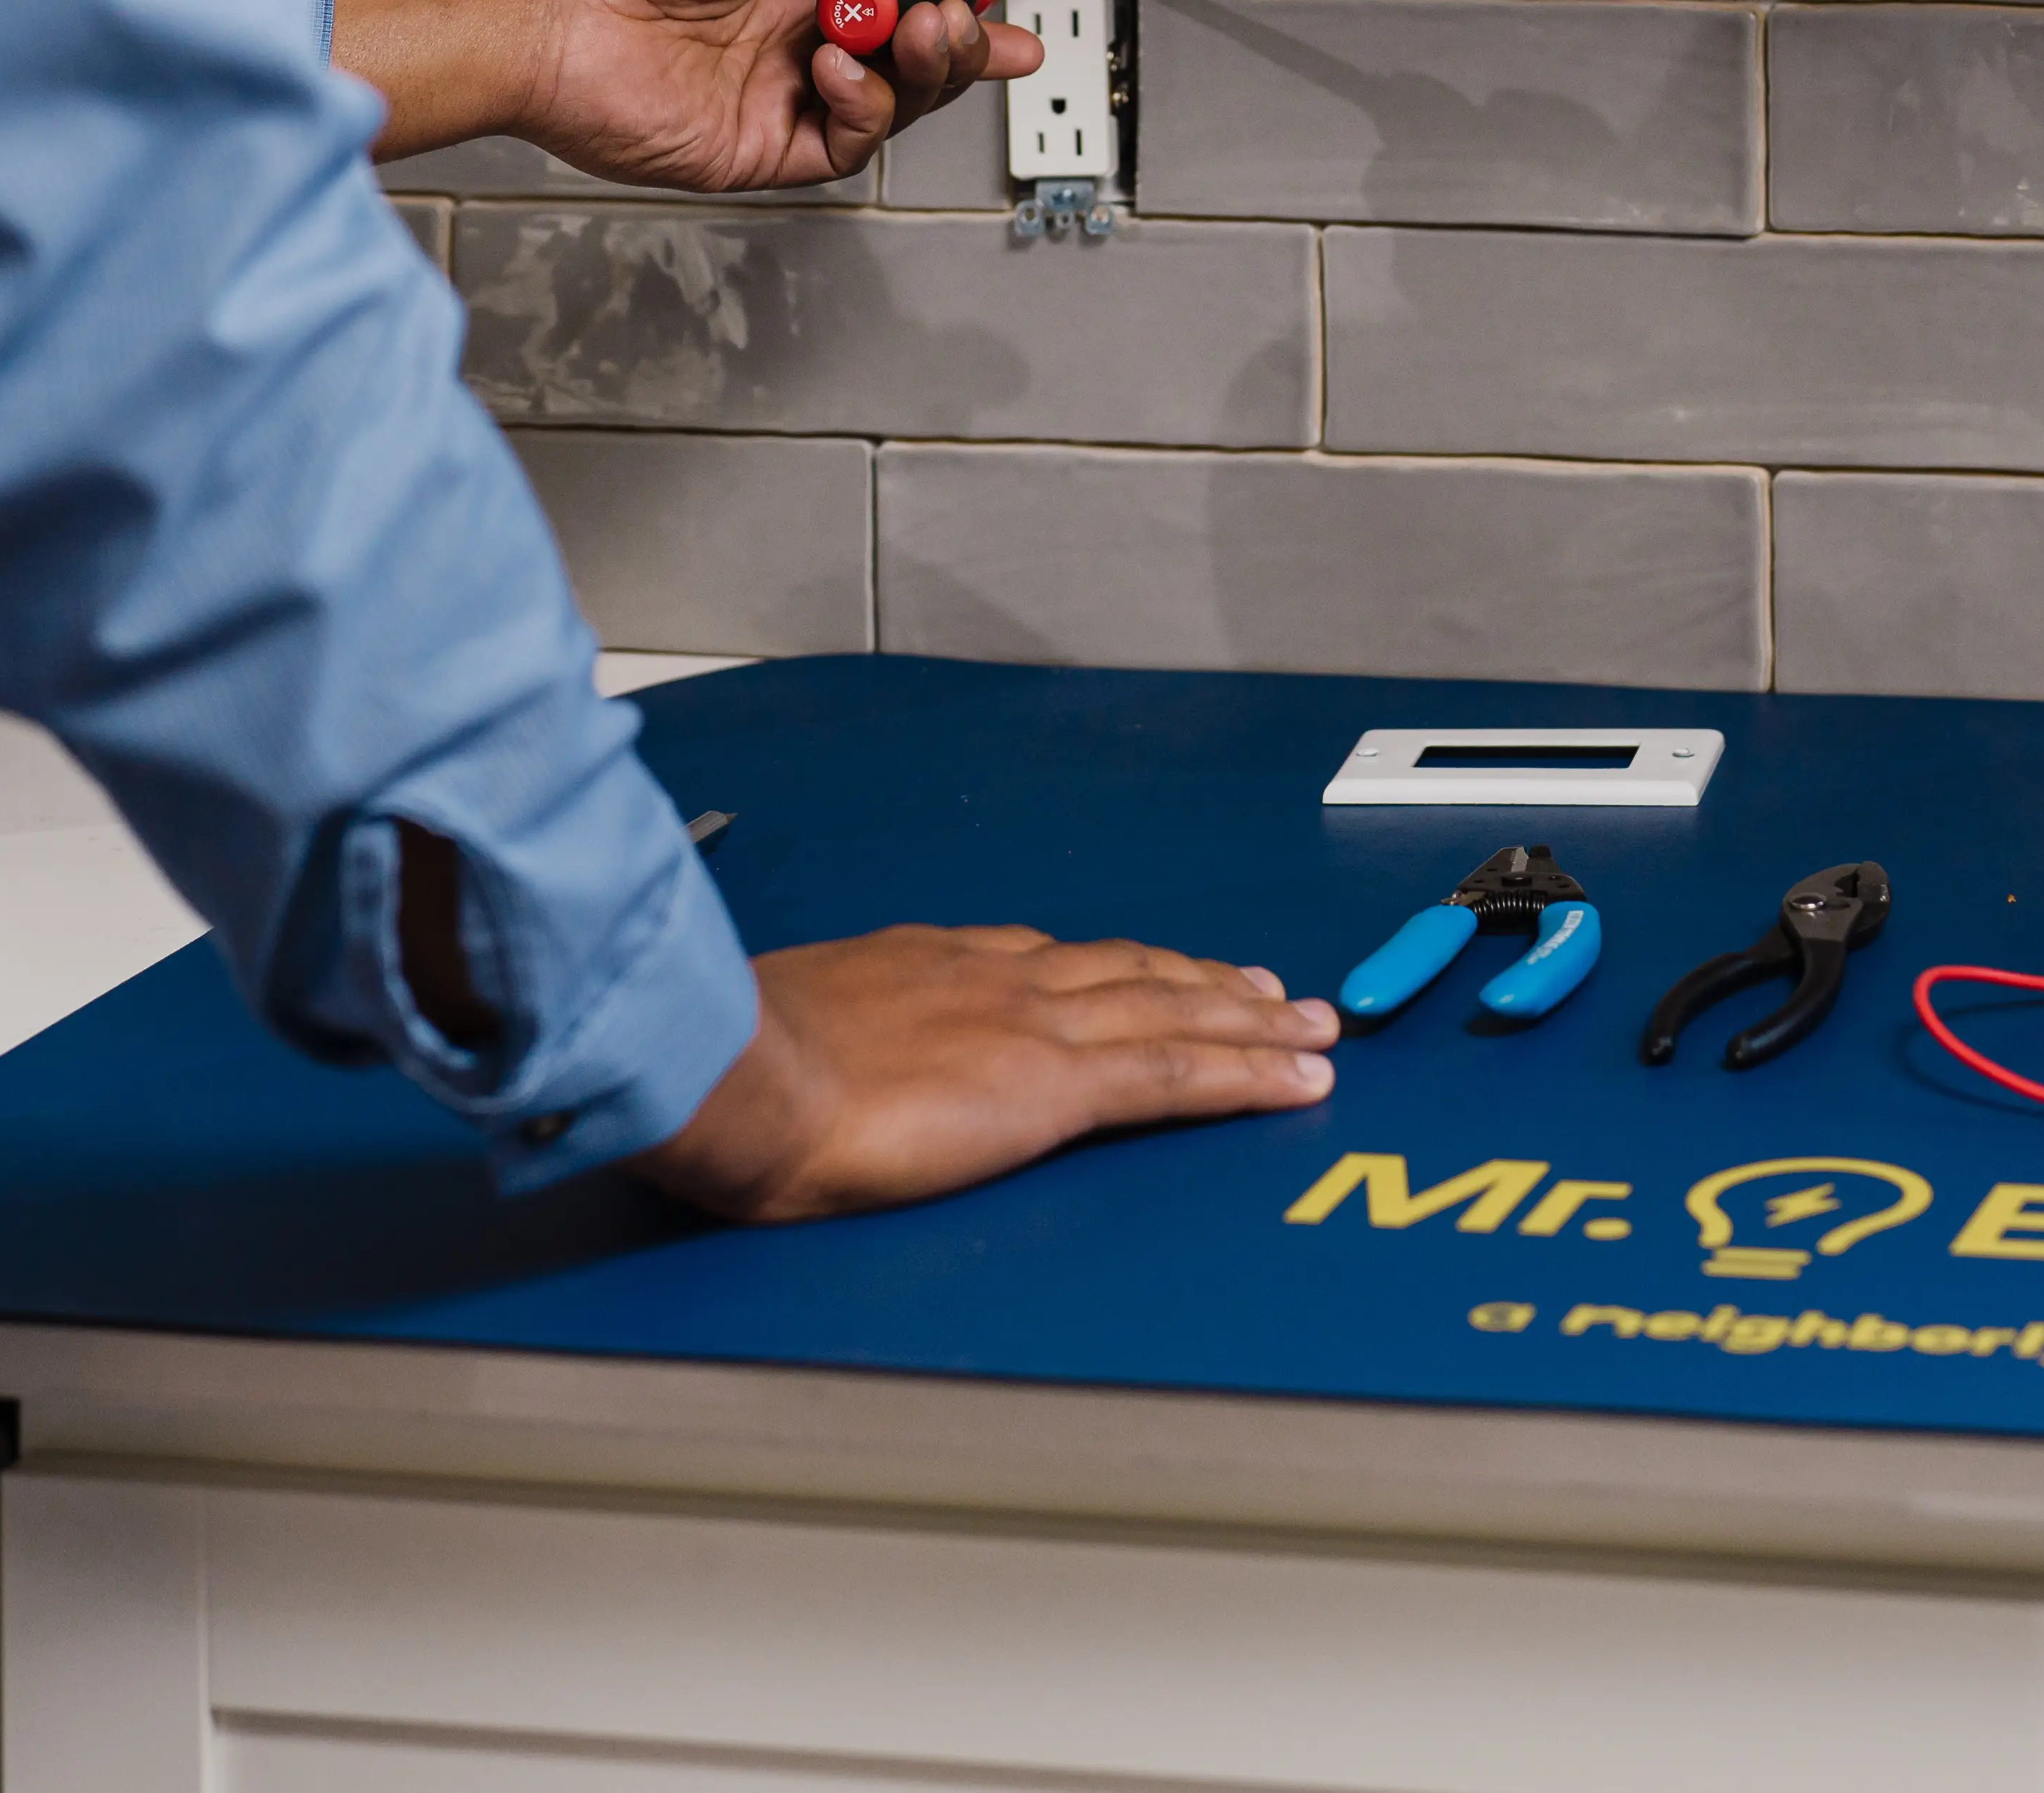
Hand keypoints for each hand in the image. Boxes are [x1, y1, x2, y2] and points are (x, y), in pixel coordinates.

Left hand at [333, 0, 1036, 188]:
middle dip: (956, 39)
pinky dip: (865, 108)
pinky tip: (843, 67)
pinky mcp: (759, 147)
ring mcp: (777, 94)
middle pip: (907, 54)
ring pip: (889, 102)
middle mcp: (788, 37)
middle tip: (968, 19)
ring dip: (922, 69)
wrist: (550, 11)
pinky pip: (842, 142)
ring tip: (917, 32)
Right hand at [628, 924, 1340, 1223]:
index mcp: (927, 964)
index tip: (1155, 968)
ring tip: (1309, 1029)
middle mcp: (995, 977)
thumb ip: (820, 1042)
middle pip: (1132, 971)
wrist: (737, 1072)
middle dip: (1207, 980)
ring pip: (1174, 1010)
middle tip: (1272, 992)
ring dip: (1251, 1020)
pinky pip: (1178, 1074)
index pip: (1050, 959)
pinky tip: (1297, 1079)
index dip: (1120, 965)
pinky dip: (1249, 1073)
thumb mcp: (779, 1032)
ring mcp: (1032, 1025)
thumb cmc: (733, 1066)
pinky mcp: (1054, 1084)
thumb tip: (801, 1062)